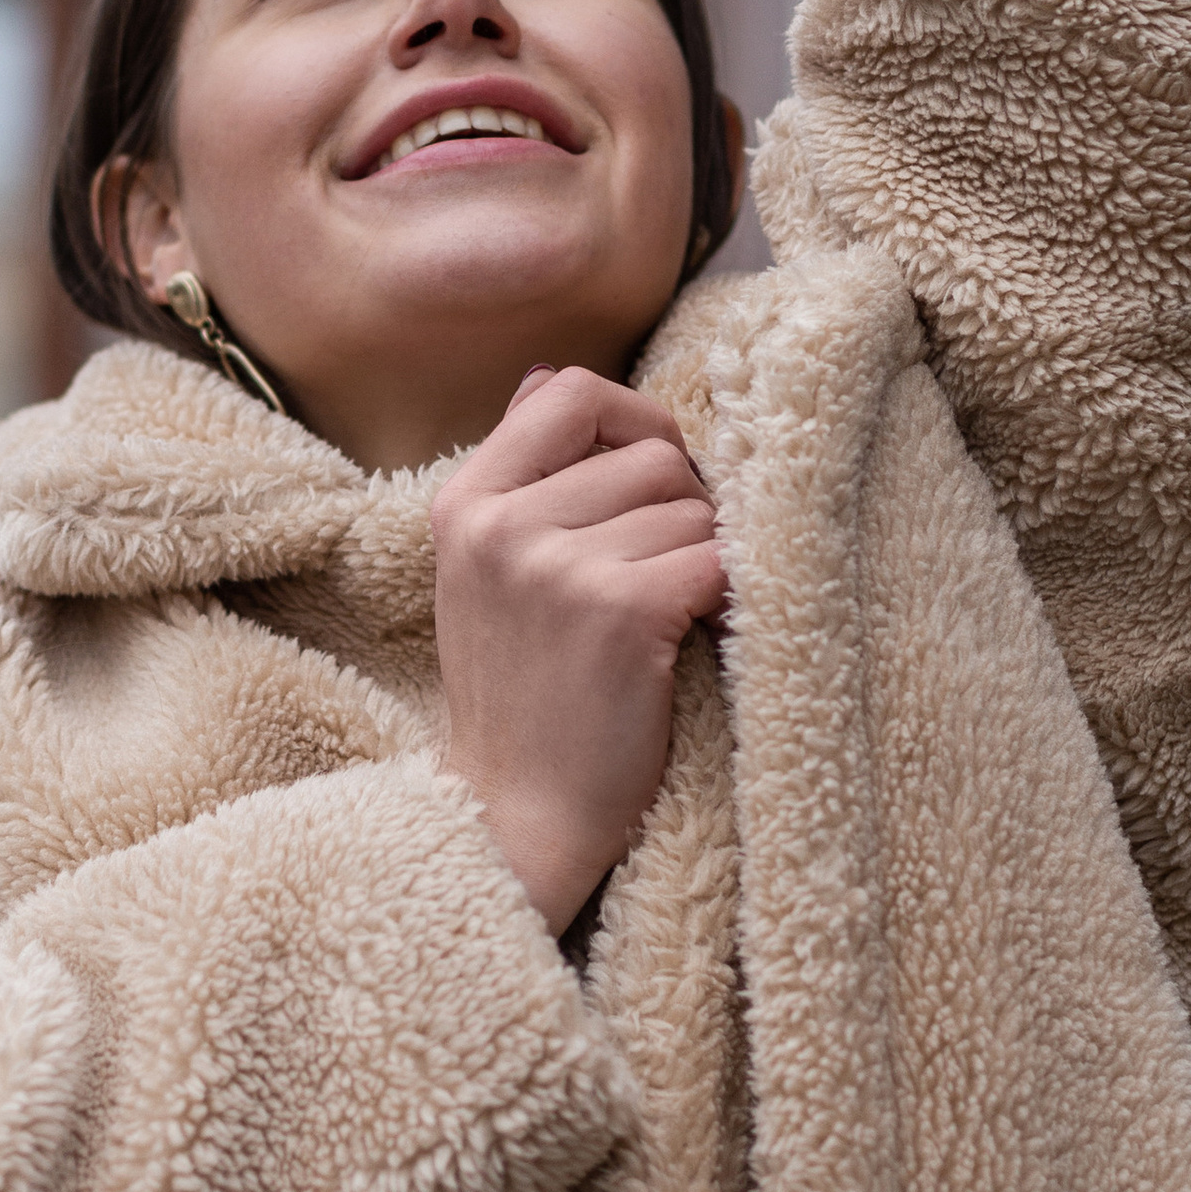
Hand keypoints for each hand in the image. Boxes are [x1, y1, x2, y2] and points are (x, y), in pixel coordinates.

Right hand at [431, 367, 723, 934]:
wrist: (515, 819)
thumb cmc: (521, 696)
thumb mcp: (487, 574)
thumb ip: (521, 476)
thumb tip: (546, 372)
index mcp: (465, 503)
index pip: (570, 392)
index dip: (635, 422)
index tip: (656, 480)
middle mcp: (500, 523)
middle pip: (652, 454)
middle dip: (683, 509)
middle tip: (668, 576)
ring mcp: (554, 566)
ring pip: (692, 506)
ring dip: (704, 560)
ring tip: (672, 618)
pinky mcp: (617, 612)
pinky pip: (716, 560)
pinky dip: (726, 598)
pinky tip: (697, 637)